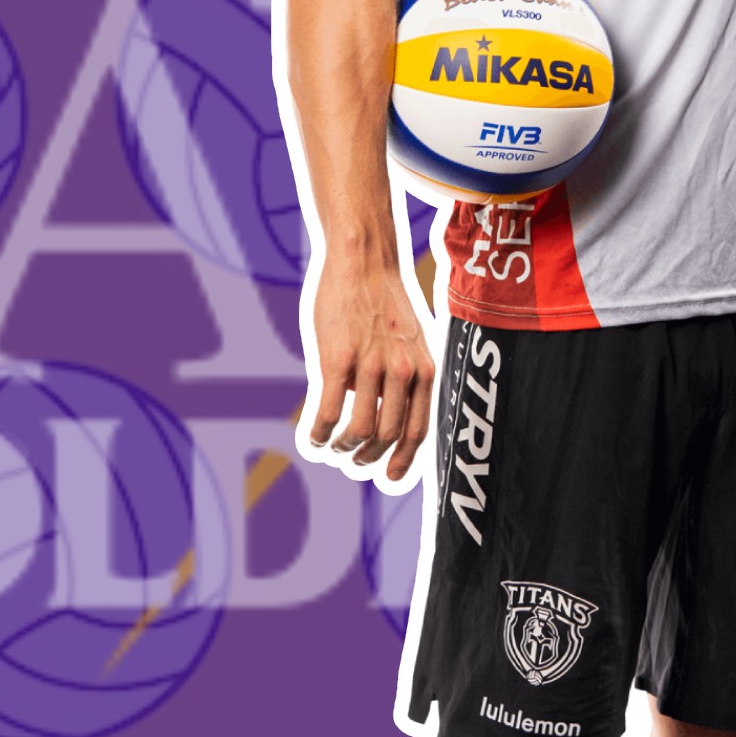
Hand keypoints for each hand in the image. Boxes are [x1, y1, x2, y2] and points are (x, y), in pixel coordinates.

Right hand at [308, 256, 434, 481]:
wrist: (365, 259)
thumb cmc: (386, 300)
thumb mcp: (414, 339)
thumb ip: (409, 376)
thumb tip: (392, 416)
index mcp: (423, 369)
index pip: (417, 431)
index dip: (403, 461)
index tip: (389, 477)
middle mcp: (402, 371)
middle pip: (386, 437)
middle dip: (366, 458)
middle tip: (351, 460)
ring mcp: (369, 366)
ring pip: (357, 432)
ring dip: (341, 449)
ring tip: (331, 447)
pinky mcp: (336, 359)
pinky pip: (327, 413)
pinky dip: (318, 434)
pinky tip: (312, 436)